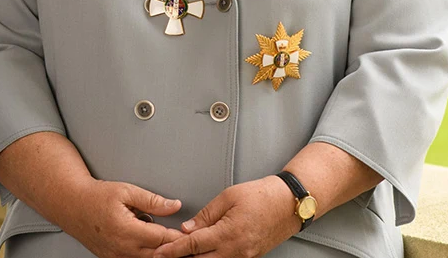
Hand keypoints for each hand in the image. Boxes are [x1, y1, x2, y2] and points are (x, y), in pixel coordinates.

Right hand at [62, 179, 185, 257]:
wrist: (73, 206)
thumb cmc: (97, 196)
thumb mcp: (127, 191)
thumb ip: (153, 201)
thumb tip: (174, 205)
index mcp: (127, 231)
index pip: (161, 239)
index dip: (177, 236)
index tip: (189, 233)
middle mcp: (122, 248)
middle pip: (157, 255)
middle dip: (172, 248)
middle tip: (185, 238)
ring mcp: (116, 257)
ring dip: (159, 252)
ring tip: (169, 240)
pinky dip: (146, 253)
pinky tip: (151, 244)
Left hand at [152, 176, 299, 257]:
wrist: (288, 204)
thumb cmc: (262, 195)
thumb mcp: (229, 196)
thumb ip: (206, 214)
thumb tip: (187, 228)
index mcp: (228, 233)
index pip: (193, 245)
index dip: (172, 250)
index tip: (158, 252)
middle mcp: (235, 251)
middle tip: (163, 255)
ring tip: (181, 254)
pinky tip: (202, 255)